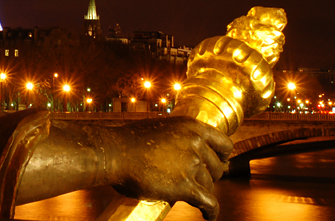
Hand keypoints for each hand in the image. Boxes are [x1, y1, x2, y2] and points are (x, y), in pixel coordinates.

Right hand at [105, 117, 232, 219]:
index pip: (224, 143)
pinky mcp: (185, 185)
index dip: (221, 156)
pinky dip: (211, 212)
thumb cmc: (127, 142)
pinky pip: (208, 203)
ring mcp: (191, 164)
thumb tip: (180, 152)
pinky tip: (208, 216)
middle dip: (208, 175)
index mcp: (190, 126)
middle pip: (216, 167)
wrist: (113, 152)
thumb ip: (175, 139)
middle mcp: (195, 142)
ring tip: (193, 197)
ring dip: (202, 191)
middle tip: (195, 180)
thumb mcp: (158, 129)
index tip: (216, 163)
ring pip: (209, 185)